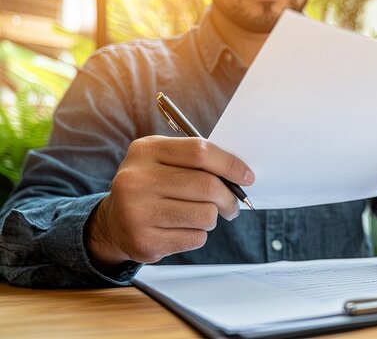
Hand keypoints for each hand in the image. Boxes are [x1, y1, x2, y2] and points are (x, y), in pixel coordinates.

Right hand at [87, 136, 253, 268]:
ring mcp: (137, 212)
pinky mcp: (144, 241)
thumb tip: (240, 174)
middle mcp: (136, 179)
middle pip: (207, 186)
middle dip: (229, 198)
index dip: (230, 164)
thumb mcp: (163, 161)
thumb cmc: (152, 186)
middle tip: (232, 205)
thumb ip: (197, 161)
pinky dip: (198, 234)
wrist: (113, 222)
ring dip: (212, 218)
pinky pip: (195, 238)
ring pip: (205, 215)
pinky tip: (181, 229)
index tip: (247, 177)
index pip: (199, 152)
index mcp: (145, 150)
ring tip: (200, 216)